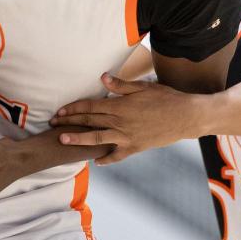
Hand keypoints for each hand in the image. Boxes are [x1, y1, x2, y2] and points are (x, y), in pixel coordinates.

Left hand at [49, 74, 198, 163]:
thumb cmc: (166, 98)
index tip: (60, 111)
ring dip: (79, 140)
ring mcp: (127, 137)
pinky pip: (118, 156)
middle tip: (53, 124)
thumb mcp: (143, 88)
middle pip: (89, 121)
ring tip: (63, 140)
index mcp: (120, 105)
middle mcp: (120, 122)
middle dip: (69, 122)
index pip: (90, 106)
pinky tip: (96, 162)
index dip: (73, 108)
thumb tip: (102, 78)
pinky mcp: (136, 147)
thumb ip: (121, 85)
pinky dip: (107, 159)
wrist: (187, 117)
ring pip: (97, 139)